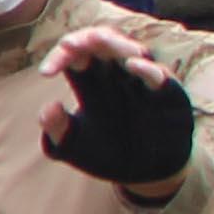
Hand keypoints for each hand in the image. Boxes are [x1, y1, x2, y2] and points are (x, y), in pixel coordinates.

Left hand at [40, 24, 195, 191]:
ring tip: (100, 40)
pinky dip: (149, 69)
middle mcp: (117, 74)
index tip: (46, 73)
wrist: (142, 175)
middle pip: (104, 43)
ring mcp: (143, 82)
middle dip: (88, 38)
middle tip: (69, 43)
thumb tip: (48, 108)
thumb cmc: (105, 153)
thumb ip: (57, 129)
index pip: (75, 54)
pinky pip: (162, 77)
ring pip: (133, 51)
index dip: (60, 55)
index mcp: (91, 80)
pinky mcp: (167, 96)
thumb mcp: (73, 145)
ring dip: (116, 45)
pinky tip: (134, 65)